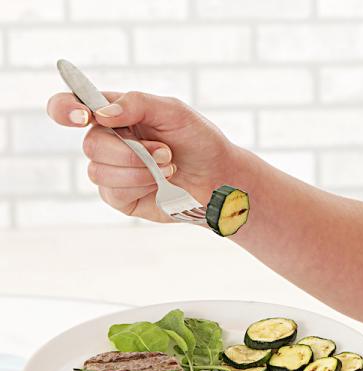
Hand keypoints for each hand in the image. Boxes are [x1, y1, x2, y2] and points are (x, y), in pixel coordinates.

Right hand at [46, 90, 241, 222]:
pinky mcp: (120, 197)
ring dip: (140, 169)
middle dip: (130, 150)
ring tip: (169, 167)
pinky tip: (160, 183)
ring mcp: (112, 170)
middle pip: (90, 144)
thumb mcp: (173, 111)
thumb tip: (101, 114)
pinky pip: (112, 191)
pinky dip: (140, 185)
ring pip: (99, 170)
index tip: (83, 116)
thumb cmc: (198, 140)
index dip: (65, 109)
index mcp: (113, 114)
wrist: (219, 178)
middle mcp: (107, 141)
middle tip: (165, 152)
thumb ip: (137, 104)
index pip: (69, 107)